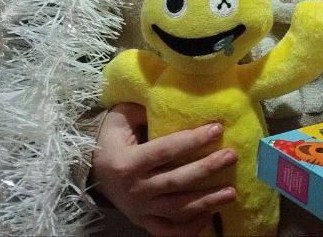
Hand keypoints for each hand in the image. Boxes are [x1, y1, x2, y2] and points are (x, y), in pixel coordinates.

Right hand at [92, 103, 237, 236]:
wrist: (91, 172)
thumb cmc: (110, 140)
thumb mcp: (120, 118)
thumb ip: (144, 108)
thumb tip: (174, 99)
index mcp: (128, 162)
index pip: (165, 151)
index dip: (192, 140)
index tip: (217, 128)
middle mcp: (135, 189)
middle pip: (177, 181)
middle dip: (207, 168)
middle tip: (231, 156)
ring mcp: (140, 209)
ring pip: (178, 209)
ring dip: (207, 201)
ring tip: (231, 192)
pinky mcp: (144, 222)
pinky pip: (169, 231)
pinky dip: (190, 228)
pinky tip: (210, 216)